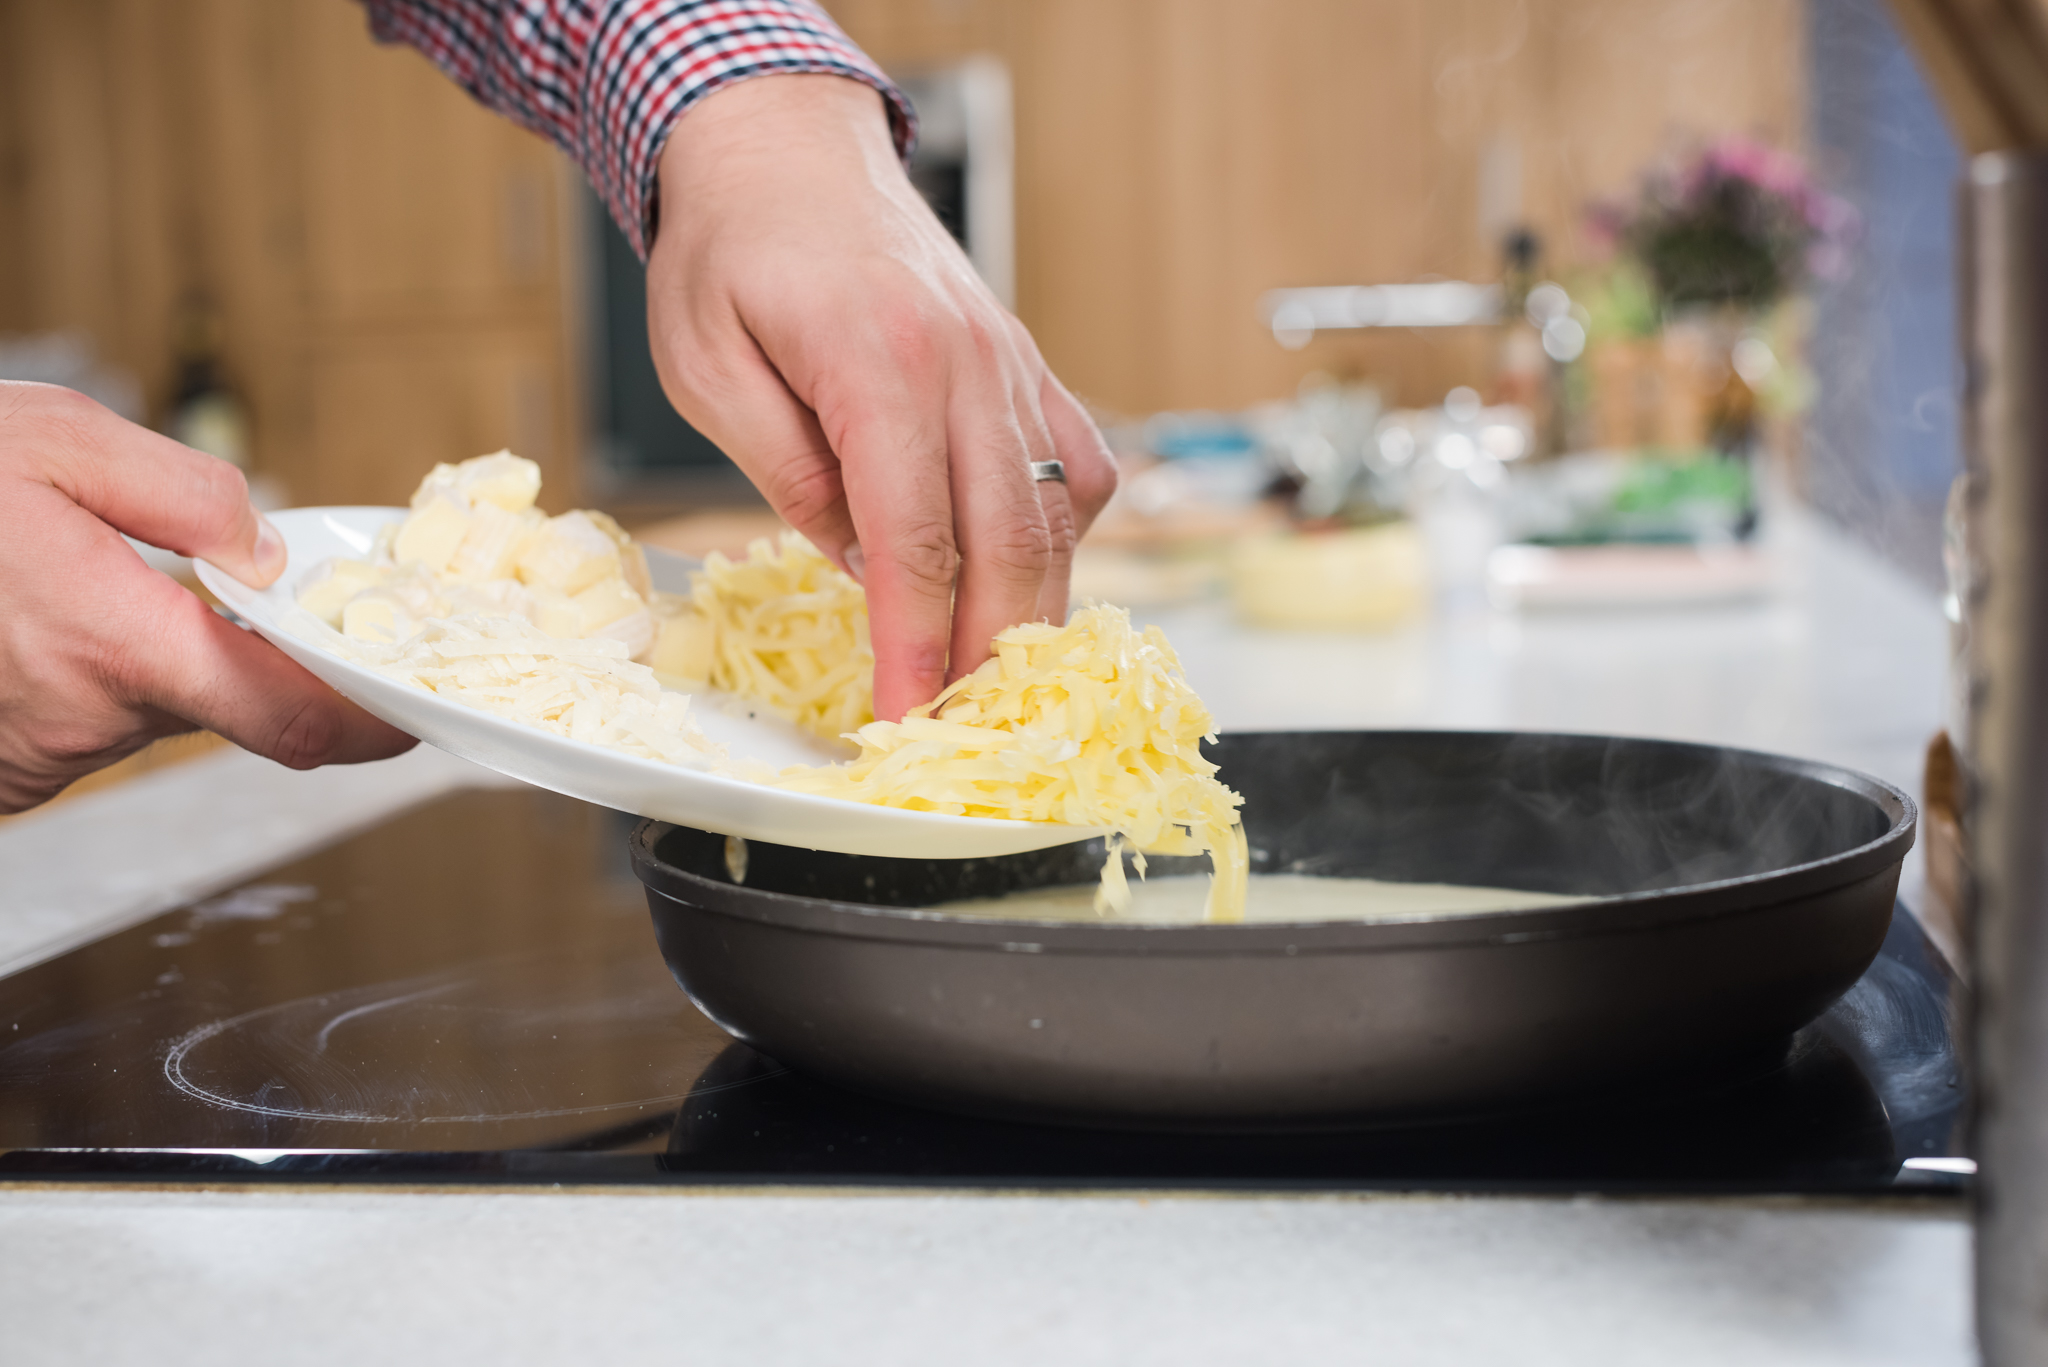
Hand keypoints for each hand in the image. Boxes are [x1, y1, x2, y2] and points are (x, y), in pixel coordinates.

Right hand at [0, 382, 415, 812]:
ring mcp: (38, 754)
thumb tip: (266, 550)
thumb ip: (178, 493)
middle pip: (220, 700)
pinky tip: (27, 615)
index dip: (373, 724)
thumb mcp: (50, 441)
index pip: (293, 717)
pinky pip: (80, 721)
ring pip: (147, 709)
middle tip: (196, 574)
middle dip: (233, 646)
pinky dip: (83, 673)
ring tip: (60, 575)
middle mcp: (82, 718)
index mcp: (113, 641)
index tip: (418, 709)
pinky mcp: (2, 770)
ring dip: (143, 651)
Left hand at [646, 74, 1116, 721]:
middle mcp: (967, 365)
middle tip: (961, 727)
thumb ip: (787, 473)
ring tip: (999, 683)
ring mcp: (1012, 363)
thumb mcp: (708, 368)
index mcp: (879, 364)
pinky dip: (1064, 540)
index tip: (906, 714)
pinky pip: (1078, 471)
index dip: (917, 643)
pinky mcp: (1027, 367)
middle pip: (1008, 543)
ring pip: (1057, 516)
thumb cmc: (733, 252)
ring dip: (1034, 611)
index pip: (915, 541)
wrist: (788, 151)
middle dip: (989, 652)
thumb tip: (858, 566)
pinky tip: (1026, 578)